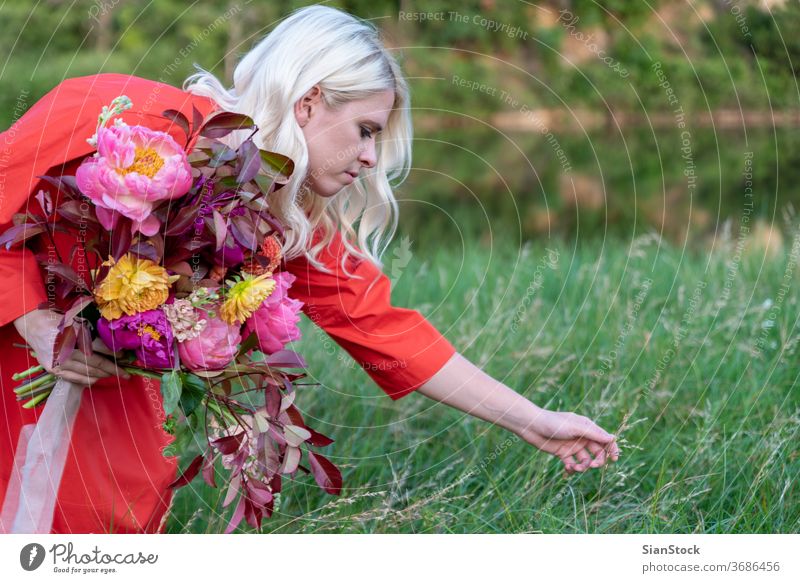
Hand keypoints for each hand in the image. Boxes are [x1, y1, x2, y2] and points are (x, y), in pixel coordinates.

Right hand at [13, 309, 130, 386]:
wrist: (35, 327)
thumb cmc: (61, 324)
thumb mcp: (80, 324)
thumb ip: (94, 336)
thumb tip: (114, 347)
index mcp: (75, 336)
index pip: (100, 347)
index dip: (114, 353)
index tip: (124, 357)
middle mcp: (68, 350)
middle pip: (96, 363)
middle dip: (113, 369)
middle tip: (125, 373)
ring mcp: (60, 362)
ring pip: (87, 372)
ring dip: (102, 375)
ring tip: (113, 375)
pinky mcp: (54, 369)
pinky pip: (75, 378)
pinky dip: (88, 380)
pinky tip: (97, 379)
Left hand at [519, 409, 619, 474]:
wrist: (531, 426)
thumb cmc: (553, 423)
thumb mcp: (575, 427)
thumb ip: (593, 434)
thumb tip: (612, 438)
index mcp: (587, 428)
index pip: (604, 439)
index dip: (612, 449)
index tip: (614, 459)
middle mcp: (581, 437)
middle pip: (597, 452)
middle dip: (597, 461)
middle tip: (591, 466)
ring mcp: (572, 446)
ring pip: (585, 460)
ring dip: (583, 467)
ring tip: (575, 468)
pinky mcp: (562, 453)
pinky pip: (572, 464)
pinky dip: (572, 469)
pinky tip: (568, 468)